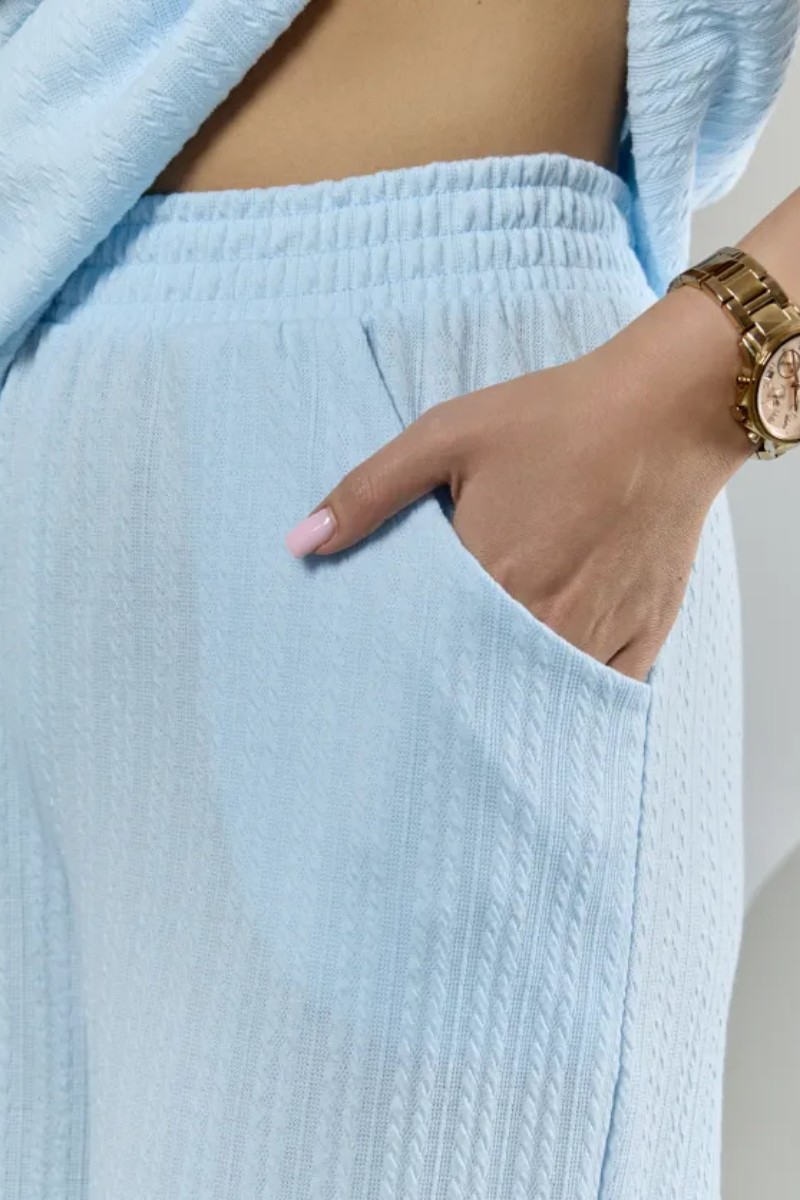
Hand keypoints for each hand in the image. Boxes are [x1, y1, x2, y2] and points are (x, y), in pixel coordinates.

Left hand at [284, 287, 753, 682]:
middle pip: (479, 683)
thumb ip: (369, 492)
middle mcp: (543, 623)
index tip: (380, 674)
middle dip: (450, 689)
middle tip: (423, 696)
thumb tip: (300, 543)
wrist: (669, 409)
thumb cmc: (556, 418)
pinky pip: (596, 693)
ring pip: (535, 696)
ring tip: (479, 695)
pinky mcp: (644, 638)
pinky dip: (566, 694)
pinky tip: (543, 688)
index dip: (402, 662)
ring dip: (505, 696)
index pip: (423, 652)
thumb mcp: (446, 436)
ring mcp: (598, 637)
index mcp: (488, 580)